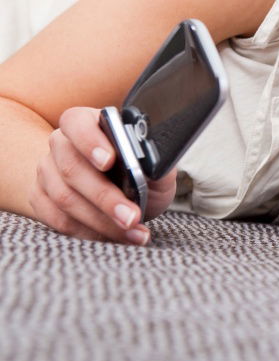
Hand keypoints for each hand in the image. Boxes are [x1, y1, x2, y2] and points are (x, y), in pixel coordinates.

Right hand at [28, 106, 176, 244]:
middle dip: (105, 197)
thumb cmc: (141, 174)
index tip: (109, 161)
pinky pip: (58, 219)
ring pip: (64, 198)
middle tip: (132, 217)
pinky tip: (113, 237)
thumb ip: (155, 162)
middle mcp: (61, 144)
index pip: (78, 123)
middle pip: (71, 168)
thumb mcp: (155, 166)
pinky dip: (88, 232)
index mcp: (88, 123)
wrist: (122, 193)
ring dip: (101, 221)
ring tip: (133, 232)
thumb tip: (154, 165)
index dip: (91, 141)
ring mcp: (47, 172)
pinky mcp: (41, 199)